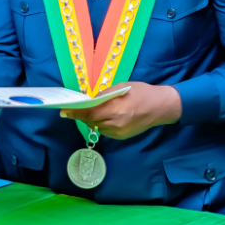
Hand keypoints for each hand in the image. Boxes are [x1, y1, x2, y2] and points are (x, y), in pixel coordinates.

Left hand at [60, 82, 180, 139]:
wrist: (161, 107)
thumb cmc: (141, 92)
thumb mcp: (121, 87)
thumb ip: (103, 95)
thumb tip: (89, 100)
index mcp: (115, 109)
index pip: (89, 113)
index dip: (75, 112)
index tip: (63, 111)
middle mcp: (115, 124)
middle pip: (91, 121)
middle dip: (81, 115)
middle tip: (73, 109)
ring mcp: (119, 133)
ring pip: (96, 127)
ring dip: (91, 119)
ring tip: (89, 111)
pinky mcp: (121, 137)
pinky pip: (104, 130)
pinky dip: (100, 123)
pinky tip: (102, 116)